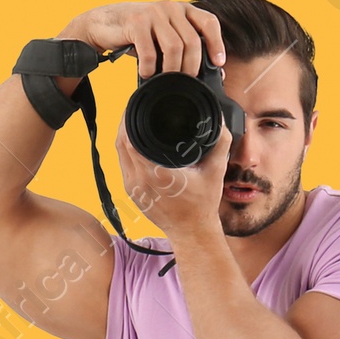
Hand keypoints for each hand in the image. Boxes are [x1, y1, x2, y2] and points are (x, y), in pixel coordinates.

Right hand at [57, 1, 224, 78]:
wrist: (104, 24)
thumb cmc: (140, 36)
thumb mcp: (167, 40)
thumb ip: (189, 51)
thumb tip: (218, 75)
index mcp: (183, 10)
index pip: (209, 22)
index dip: (217, 44)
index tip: (218, 64)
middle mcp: (171, 7)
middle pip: (192, 42)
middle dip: (191, 67)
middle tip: (184, 82)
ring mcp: (153, 12)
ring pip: (174, 48)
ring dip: (172, 71)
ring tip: (165, 80)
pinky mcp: (136, 21)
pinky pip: (150, 52)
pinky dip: (150, 69)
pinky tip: (146, 74)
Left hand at [114, 118, 230, 241]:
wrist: (193, 233)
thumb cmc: (202, 207)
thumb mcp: (215, 172)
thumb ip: (220, 144)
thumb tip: (220, 123)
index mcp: (155, 172)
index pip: (129, 137)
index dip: (129, 118)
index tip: (137, 105)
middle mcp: (139, 180)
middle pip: (121, 142)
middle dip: (125, 123)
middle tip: (135, 109)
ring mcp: (133, 188)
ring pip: (119, 153)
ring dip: (124, 137)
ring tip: (133, 123)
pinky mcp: (132, 193)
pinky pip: (123, 166)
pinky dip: (126, 152)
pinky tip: (134, 145)